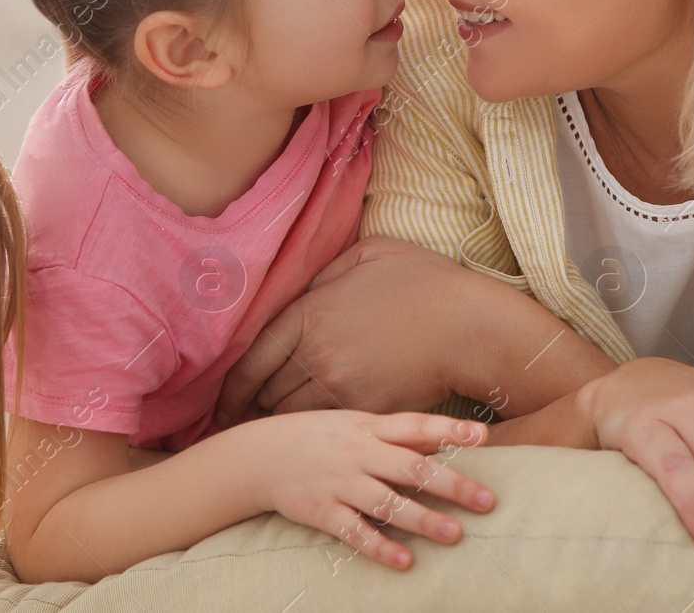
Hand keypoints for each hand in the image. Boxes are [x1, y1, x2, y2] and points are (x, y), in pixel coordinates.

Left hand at [215, 236, 487, 425]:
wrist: (471, 327)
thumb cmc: (425, 283)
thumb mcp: (369, 254)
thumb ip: (324, 273)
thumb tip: (304, 290)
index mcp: (311, 314)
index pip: (252, 360)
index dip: (230, 389)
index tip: (222, 404)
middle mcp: (318, 356)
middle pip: (266, 394)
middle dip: (253, 408)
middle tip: (241, 421)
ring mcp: (343, 388)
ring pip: (293, 418)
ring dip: (281, 425)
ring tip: (272, 434)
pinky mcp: (368, 411)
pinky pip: (327, 428)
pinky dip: (315, 434)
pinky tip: (312, 439)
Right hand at [254, 409, 495, 569]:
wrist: (259, 455)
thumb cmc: (319, 437)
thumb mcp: (356, 424)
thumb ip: (397, 433)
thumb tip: (444, 436)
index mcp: (370, 428)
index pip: (415, 425)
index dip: (449, 429)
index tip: (481, 436)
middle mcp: (358, 453)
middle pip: (411, 467)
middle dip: (451, 484)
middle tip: (487, 500)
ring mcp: (340, 482)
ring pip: (386, 502)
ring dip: (422, 519)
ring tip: (455, 534)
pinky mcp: (322, 512)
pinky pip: (354, 532)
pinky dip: (379, 546)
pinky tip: (404, 560)